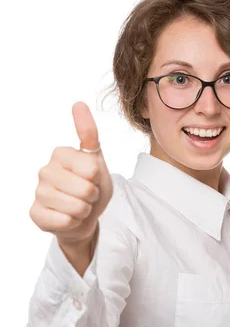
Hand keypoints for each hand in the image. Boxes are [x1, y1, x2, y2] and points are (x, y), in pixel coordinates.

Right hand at [29, 102, 113, 247]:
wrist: (85, 216)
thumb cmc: (91, 186)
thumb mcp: (97, 160)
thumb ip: (89, 134)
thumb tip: (78, 103)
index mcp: (60, 154)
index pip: (92, 169)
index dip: (98, 179)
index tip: (91, 179)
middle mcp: (45, 170)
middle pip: (85, 189)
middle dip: (92, 197)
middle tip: (86, 196)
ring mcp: (38, 192)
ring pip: (76, 207)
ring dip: (84, 211)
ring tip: (79, 206)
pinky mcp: (35, 214)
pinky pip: (64, 221)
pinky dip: (73, 223)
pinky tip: (68, 218)